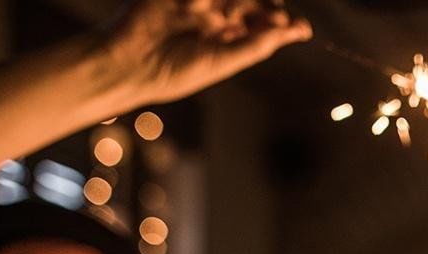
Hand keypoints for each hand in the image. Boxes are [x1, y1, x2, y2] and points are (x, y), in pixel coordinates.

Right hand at [104, 0, 311, 104]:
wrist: (127, 63)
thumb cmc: (173, 72)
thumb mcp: (223, 61)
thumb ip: (258, 44)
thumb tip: (300, 31)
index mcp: (229, 37)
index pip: (265, 20)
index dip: (282, 21)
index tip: (296, 27)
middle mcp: (216, 15)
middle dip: (263, 5)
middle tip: (270, 15)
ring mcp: (198, 0)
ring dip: (242, 0)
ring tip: (218, 19)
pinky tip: (200, 10)